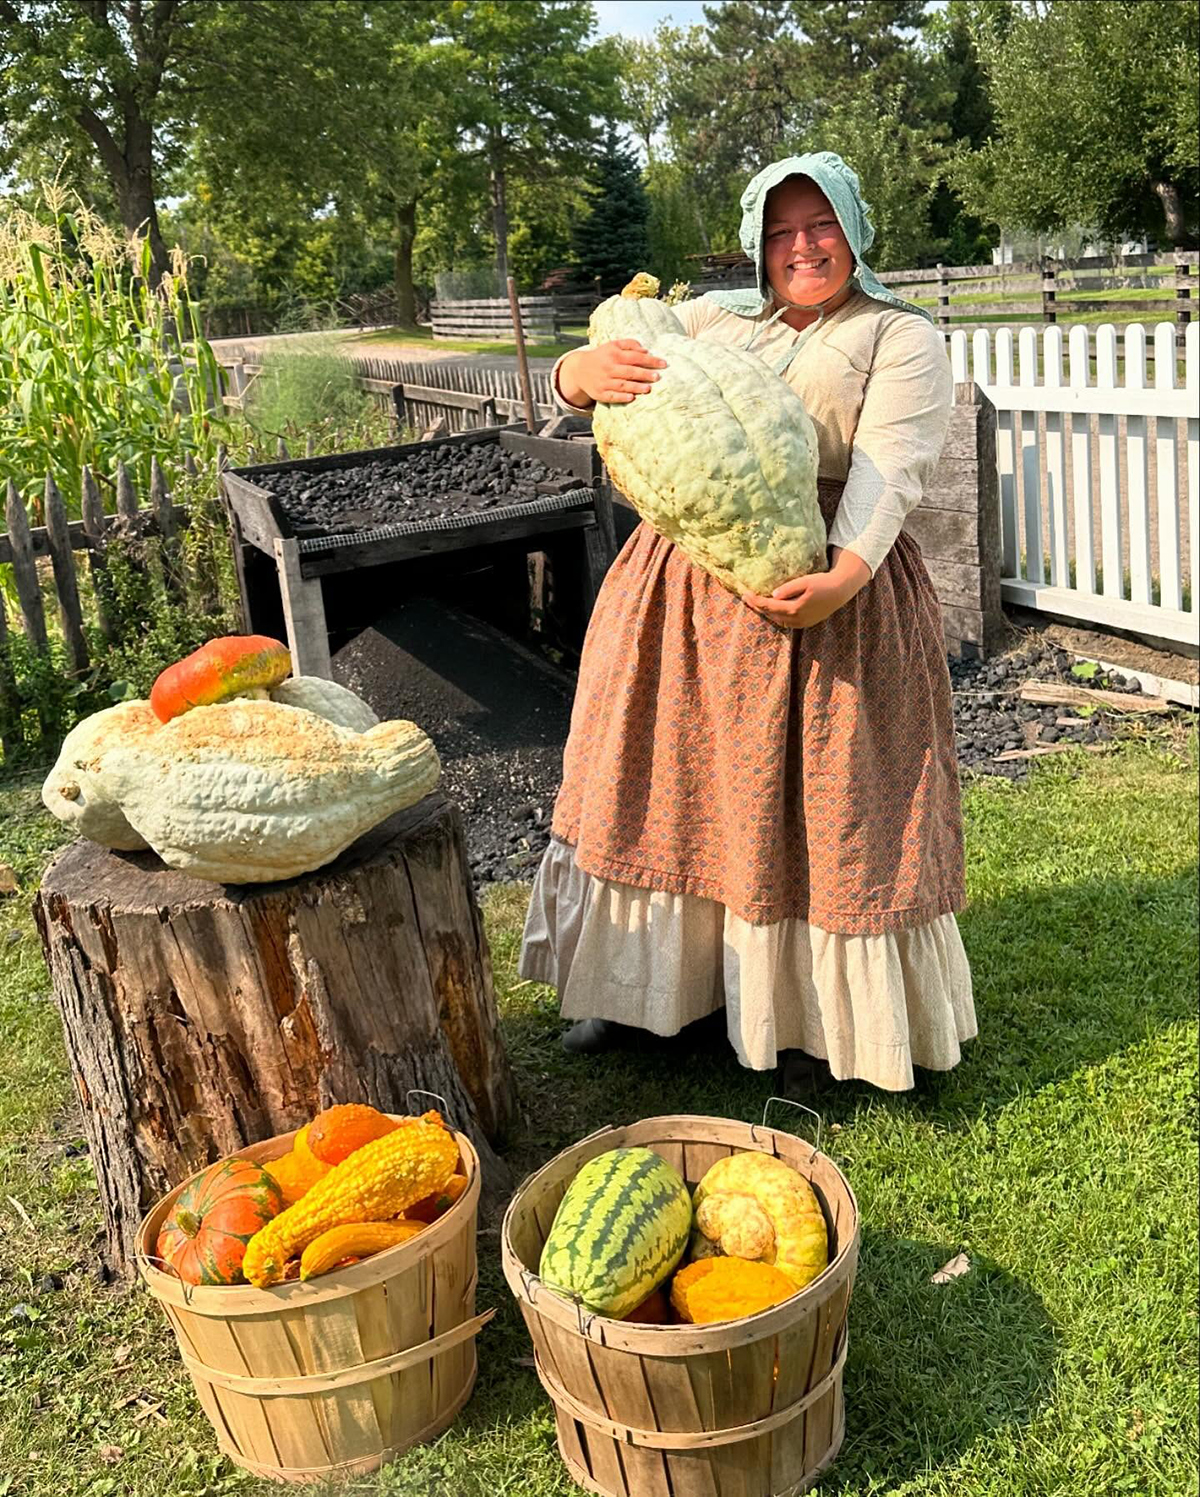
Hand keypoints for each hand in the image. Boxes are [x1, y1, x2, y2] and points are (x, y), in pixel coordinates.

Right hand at [557, 340, 666, 406]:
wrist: (579, 369)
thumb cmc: (602, 356)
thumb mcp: (613, 345)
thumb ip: (630, 344)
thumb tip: (646, 351)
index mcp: (613, 354)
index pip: (635, 357)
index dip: (650, 361)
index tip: (663, 364)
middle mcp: (608, 368)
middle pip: (630, 371)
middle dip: (645, 374)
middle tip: (658, 377)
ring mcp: (604, 382)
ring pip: (622, 385)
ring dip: (636, 387)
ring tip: (648, 389)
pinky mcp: (599, 394)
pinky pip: (612, 396)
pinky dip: (621, 397)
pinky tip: (632, 397)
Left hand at [741, 548, 870, 628]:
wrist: (840, 591)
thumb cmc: (823, 583)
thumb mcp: (805, 581)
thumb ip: (789, 588)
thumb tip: (773, 594)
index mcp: (794, 609)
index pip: (768, 606)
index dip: (755, 600)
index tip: (745, 593)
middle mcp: (796, 619)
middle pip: (770, 615)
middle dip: (757, 606)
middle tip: (746, 597)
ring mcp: (801, 623)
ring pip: (777, 619)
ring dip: (766, 612)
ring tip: (755, 603)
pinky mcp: (805, 623)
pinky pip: (785, 621)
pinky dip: (776, 615)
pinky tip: (771, 608)